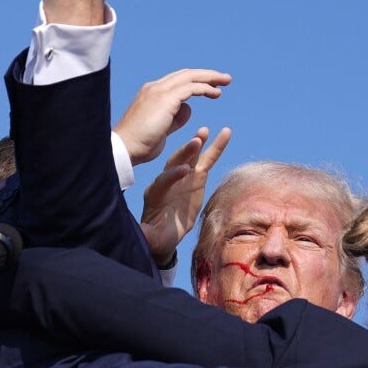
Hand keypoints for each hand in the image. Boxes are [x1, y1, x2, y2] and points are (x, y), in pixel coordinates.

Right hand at [113, 69, 231, 165]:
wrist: (125, 149)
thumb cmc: (140, 145)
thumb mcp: (162, 128)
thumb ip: (175, 118)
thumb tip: (187, 109)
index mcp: (151, 93)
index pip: (177, 81)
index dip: (195, 81)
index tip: (212, 86)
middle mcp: (154, 88)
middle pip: (185, 74)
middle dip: (206, 75)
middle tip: (224, 78)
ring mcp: (159, 91)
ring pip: (190, 77)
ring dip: (210, 78)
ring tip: (225, 81)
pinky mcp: (165, 99)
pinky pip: (191, 88)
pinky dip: (205, 88)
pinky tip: (216, 94)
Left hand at [140, 127, 230, 265]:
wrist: (165, 233)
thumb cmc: (158, 236)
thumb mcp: (151, 237)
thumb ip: (148, 234)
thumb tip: (143, 235)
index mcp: (155, 193)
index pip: (164, 181)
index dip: (173, 176)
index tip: (184, 172)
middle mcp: (168, 180)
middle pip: (175, 162)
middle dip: (185, 153)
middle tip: (196, 141)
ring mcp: (183, 176)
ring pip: (191, 157)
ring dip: (198, 143)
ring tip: (205, 131)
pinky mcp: (197, 177)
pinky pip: (208, 160)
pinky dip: (216, 147)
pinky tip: (225, 133)